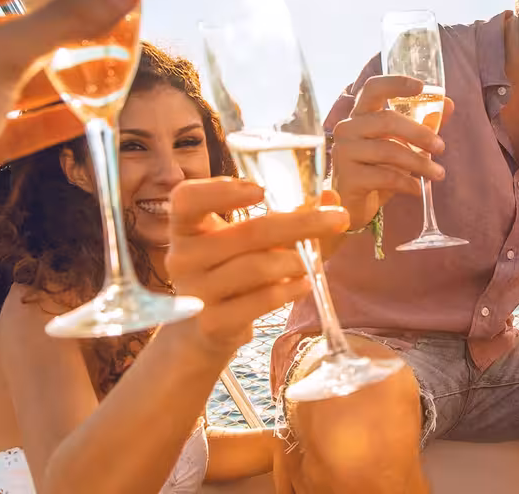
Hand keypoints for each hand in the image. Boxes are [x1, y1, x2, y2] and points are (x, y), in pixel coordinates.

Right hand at [165, 178, 348, 357]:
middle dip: (299, 223)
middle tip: (337, 218)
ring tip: (311, 261)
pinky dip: (289, 289)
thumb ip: (286, 215)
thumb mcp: (248, 241)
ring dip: (295, 260)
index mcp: (186, 227)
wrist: (205, 330)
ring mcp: (195, 293)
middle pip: (246, 232)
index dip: (221, 191)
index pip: (187, 199)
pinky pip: (260, 300)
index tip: (261, 189)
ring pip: (257, 267)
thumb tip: (329, 195)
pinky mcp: (213, 323)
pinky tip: (303, 284)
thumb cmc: (231, 271)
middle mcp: (182, 257)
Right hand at [329, 75, 453, 228]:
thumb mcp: (401, 145)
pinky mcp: (348, 178)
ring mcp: (344, 153)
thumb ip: (422, 124)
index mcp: (360, 115)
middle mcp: (347, 129)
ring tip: (438, 174)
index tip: (421, 86)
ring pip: (389, 150)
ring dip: (420, 163)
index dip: (395, 83)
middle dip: (420, 133)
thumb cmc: (377, 169)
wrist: (354, 205)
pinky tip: (417, 189)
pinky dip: (407, 182)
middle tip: (442, 147)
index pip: (373, 88)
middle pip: (387, 120)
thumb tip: (448, 104)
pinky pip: (385, 176)